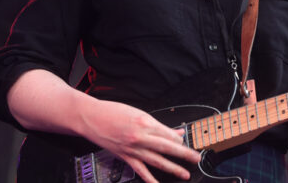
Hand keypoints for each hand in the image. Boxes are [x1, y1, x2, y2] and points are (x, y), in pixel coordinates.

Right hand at [79, 99, 201, 181]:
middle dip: (184, 154)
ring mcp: (133, 149)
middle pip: (167, 148)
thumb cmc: (113, 112)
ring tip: (184, 174)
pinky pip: (140, 170)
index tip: (187, 143)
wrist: (91, 117)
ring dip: (173, 168)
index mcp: (146, 122)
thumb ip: (158, 125)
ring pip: (157, 160)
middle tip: (196, 159)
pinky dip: (150, 180)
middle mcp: (141, 136)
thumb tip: (174, 131)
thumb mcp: (139, 113)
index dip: (180, 140)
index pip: (169, 134)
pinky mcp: (125, 157)